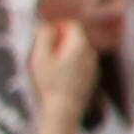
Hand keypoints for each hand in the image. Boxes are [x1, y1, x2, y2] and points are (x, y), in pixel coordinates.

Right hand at [19, 19, 96, 133]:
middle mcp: (91, 54)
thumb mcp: (40, 57)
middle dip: (60, 39)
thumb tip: (46, 24)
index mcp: (80, 46)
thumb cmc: (50, 83)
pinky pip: (81, 63)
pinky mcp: (91, 77)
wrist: (64, 109)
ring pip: (79, 51)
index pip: (72, 25)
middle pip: (76, 37)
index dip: (57, 26)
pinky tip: (59, 75)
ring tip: (51, 65)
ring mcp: (93, 66)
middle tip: (45, 51)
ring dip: (65, 52)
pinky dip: (71, 63)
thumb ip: (44, 37)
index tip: (46, 36)